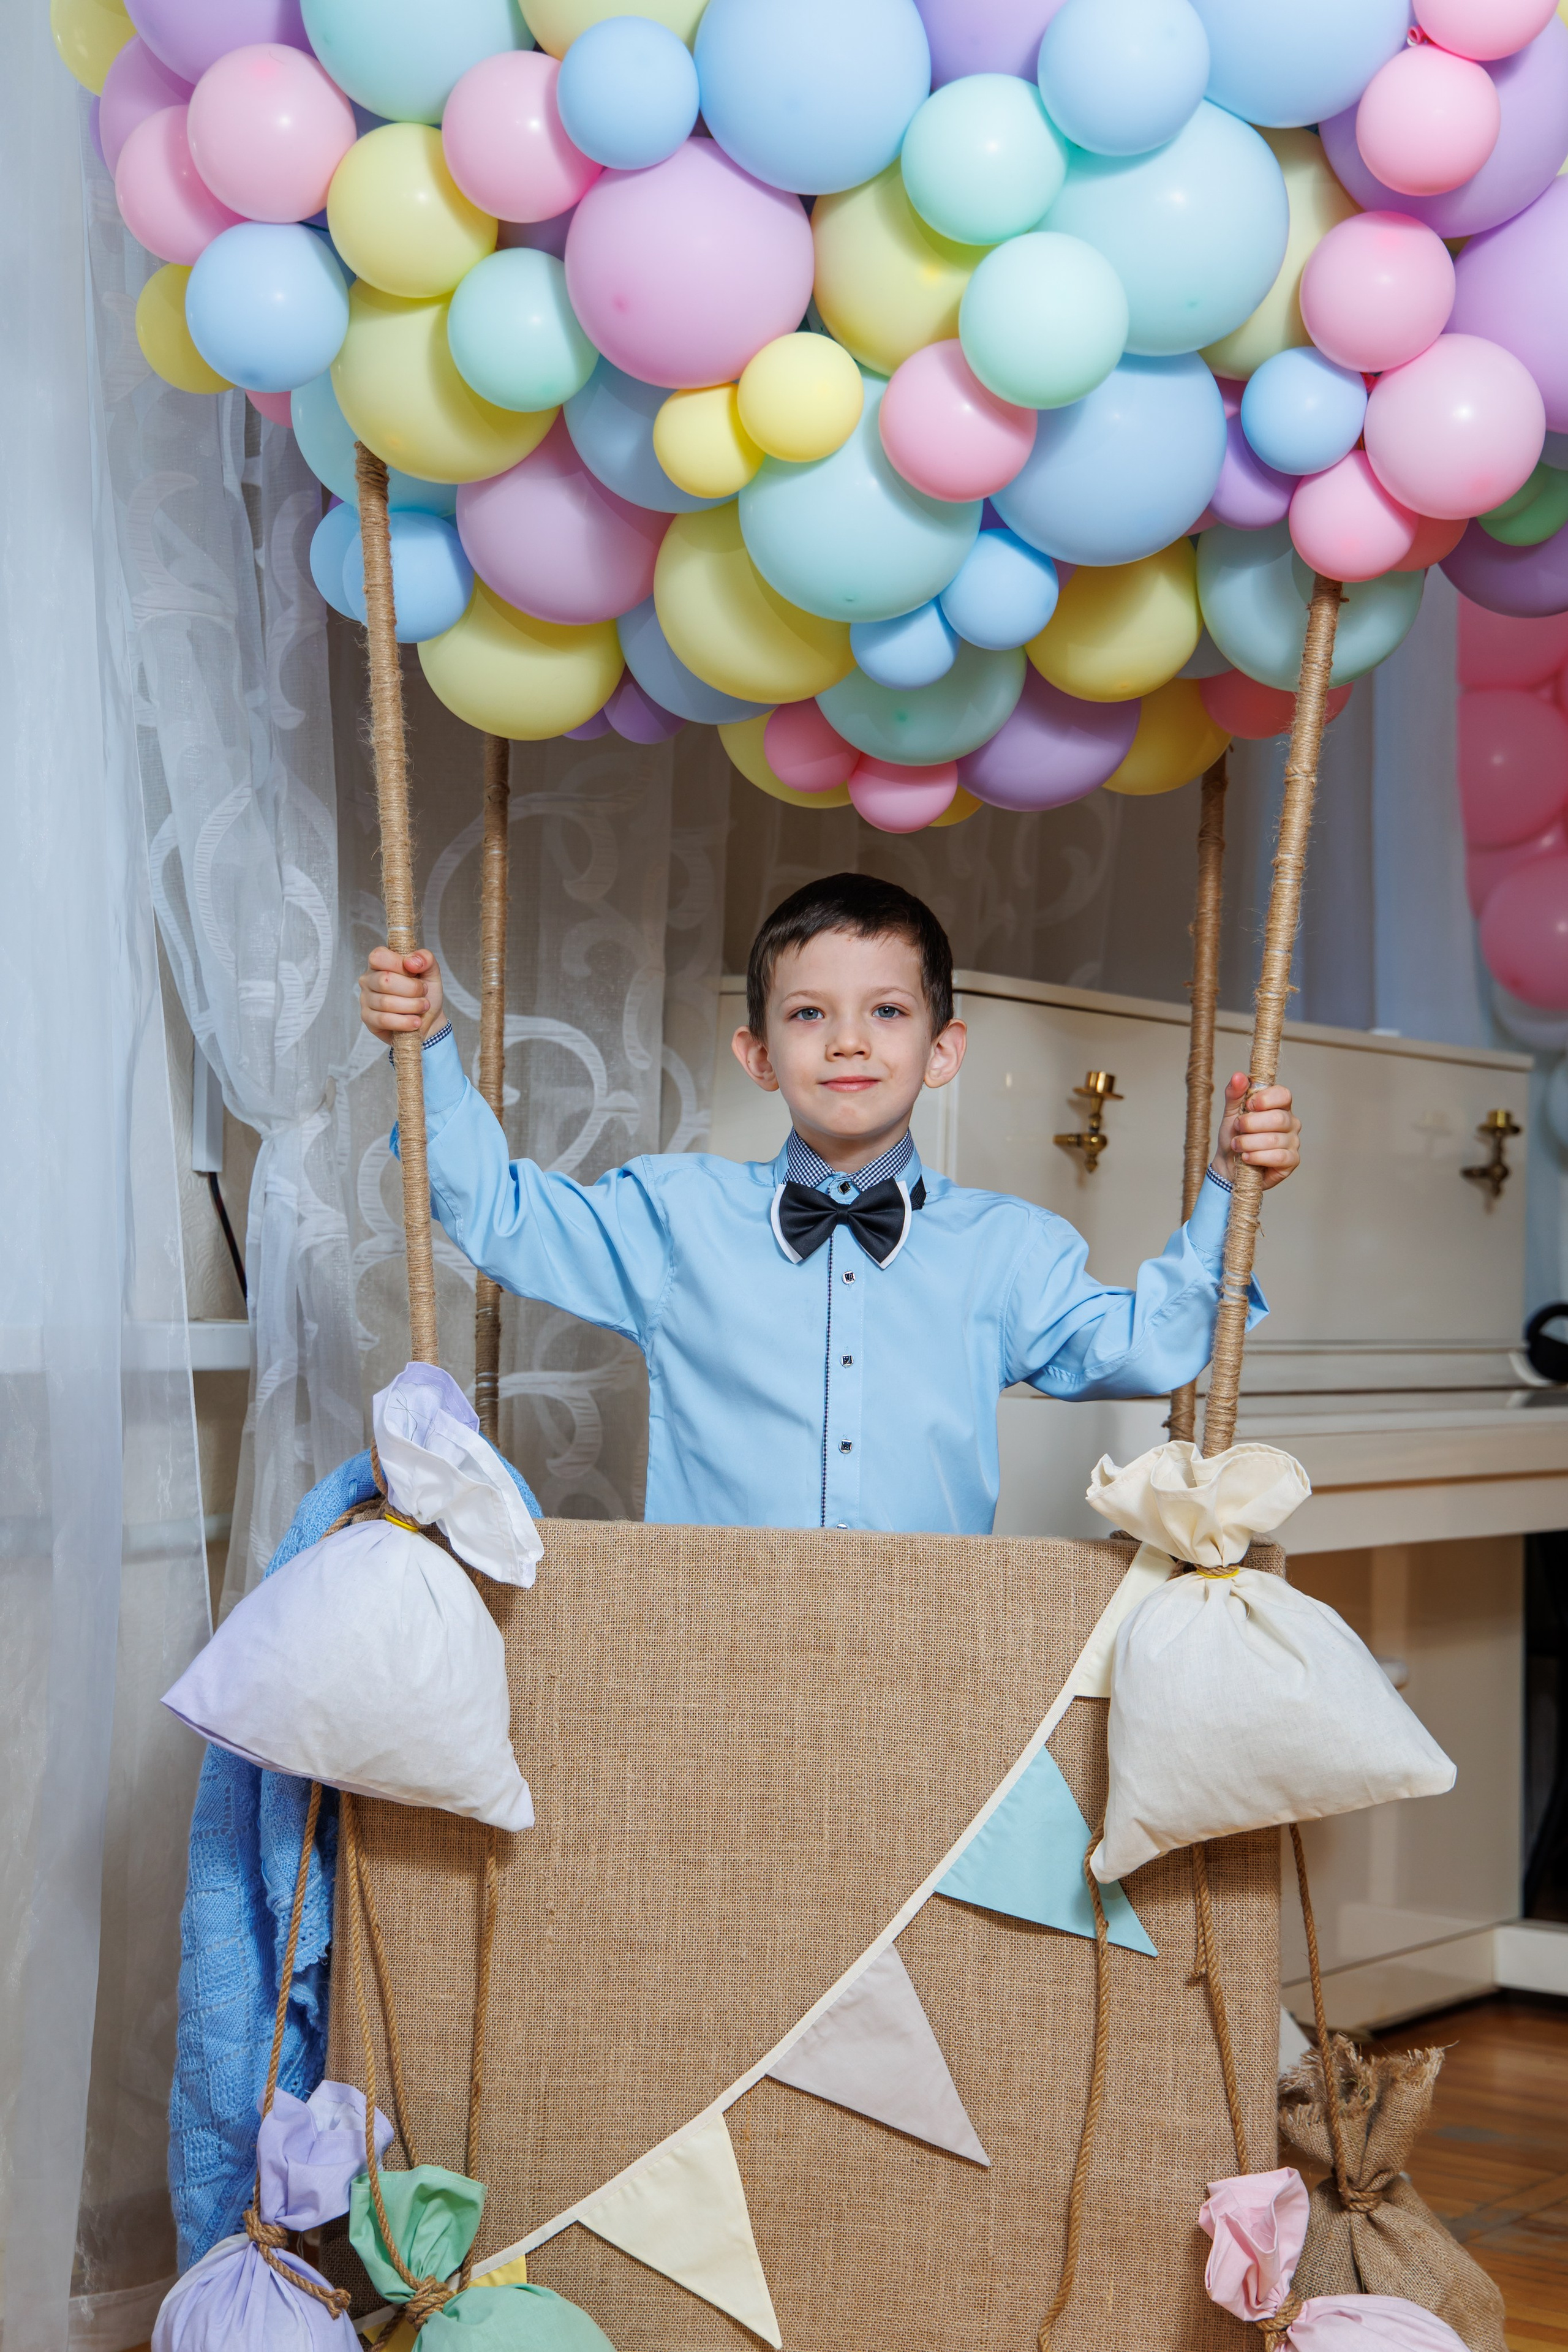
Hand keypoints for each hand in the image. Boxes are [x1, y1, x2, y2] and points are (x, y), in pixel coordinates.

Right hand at [359, 946, 443, 1042]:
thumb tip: (411, 961)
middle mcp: (368, 979)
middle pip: (384, 980)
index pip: (379, 956)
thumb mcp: (431, 971)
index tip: (416, 973)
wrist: (429, 1019)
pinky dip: (404, 1022)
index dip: (400, 965)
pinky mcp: (368, 1018)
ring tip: (423, 1007)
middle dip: (412, 989)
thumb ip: (426, 958)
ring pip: (385, 1002)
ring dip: (412, 1006)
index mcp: (380, 963)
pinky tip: (415, 1022)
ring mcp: (365, 999)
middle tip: (423, 994)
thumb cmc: (425, 993)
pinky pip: (383, 1020)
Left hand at [1213, 1073, 1299, 1190]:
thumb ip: (1235, 1094)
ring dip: (1249, 1143)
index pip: (1283, 1094)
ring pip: (1274, 1139)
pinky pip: (1278, 1157)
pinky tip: (1247, 1158)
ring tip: (1237, 1146)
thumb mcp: (1230, 1113)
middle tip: (1237, 1128)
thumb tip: (1239, 1075)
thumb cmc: (1234, 1136)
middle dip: (1251, 1124)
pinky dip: (1258, 1157)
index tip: (1248, 1106)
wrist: (1229, 1165)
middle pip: (1278, 1118)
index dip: (1265, 1099)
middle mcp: (1291, 1122)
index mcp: (1279, 1106)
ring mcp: (1293, 1141)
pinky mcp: (1292, 1161)